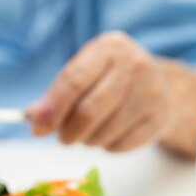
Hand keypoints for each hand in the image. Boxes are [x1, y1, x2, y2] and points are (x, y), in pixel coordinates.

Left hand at [29, 31, 174, 151]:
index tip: (39, 128)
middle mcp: (134, 64)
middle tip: (63, 138)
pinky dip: (106, 147)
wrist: (160, 86)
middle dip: (68, 131)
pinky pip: (121, 145)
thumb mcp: (82, 76)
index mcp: (109, 48)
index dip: (53, 109)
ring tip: (88, 133)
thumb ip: (55, 96)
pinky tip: (109, 135)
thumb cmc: (109, 81)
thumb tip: (35, 120)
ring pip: (104, 132)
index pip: (74, 80)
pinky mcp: (161, 116)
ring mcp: (152, 90)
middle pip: (89, 110)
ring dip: (87, 140)